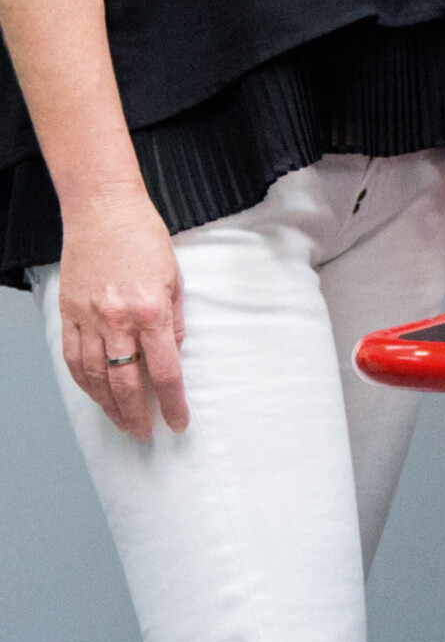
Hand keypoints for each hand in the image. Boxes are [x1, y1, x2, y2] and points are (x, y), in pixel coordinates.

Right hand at [58, 185, 187, 440]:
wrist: (103, 207)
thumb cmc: (143, 235)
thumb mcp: (174, 276)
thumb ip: (175, 320)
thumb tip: (173, 356)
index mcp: (151, 310)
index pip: (164, 372)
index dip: (173, 403)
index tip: (179, 422)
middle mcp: (118, 319)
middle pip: (128, 384)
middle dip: (139, 415)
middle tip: (147, 434)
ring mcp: (89, 319)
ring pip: (97, 379)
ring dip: (111, 407)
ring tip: (124, 424)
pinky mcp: (69, 314)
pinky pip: (74, 360)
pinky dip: (85, 384)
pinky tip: (96, 396)